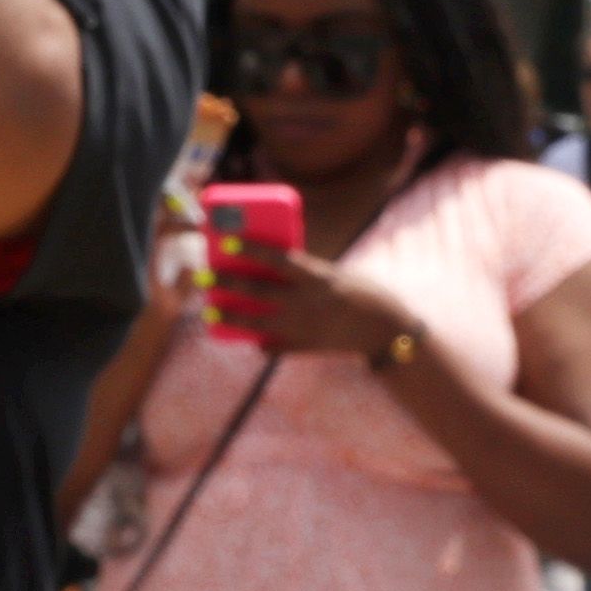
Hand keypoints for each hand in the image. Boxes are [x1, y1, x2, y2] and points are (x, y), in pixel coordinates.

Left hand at [209, 236, 428, 365]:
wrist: (385, 331)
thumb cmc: (362, 295)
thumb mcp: (335, 276)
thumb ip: (306, 274)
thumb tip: (272, 267)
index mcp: (318, 278)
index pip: (278, 259)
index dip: (251, 250)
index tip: (227, 242)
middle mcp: (305, 302)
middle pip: (256, 290)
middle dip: (226, 283)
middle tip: (205, 277)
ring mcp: (301, 327)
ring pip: (254, 322)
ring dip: (229, 316)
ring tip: (211, 312)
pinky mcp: (302, 347)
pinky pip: (271, 346)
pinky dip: (260, 342)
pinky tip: (252, 339)